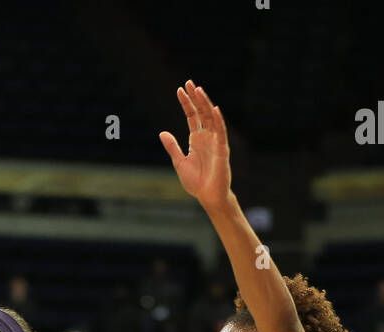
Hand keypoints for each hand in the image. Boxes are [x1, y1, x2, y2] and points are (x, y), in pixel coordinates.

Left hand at [159, 80, 231, 209]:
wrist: (208, 197)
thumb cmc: (196, 183)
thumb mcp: (179, 162)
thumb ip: (172, 147)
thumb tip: (162, 132)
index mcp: (196, 139)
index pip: (192, 116)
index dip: (186, 103)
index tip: (179, 89)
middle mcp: (206, 137)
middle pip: (201, 112)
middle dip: (196, 98)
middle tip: (189, 82)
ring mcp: (215, 141)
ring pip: (211, 118)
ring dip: (205, 103)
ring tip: (199, 90)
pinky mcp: (222, 149)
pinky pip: (221, 132)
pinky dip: (218, 120)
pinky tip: (214, 108)